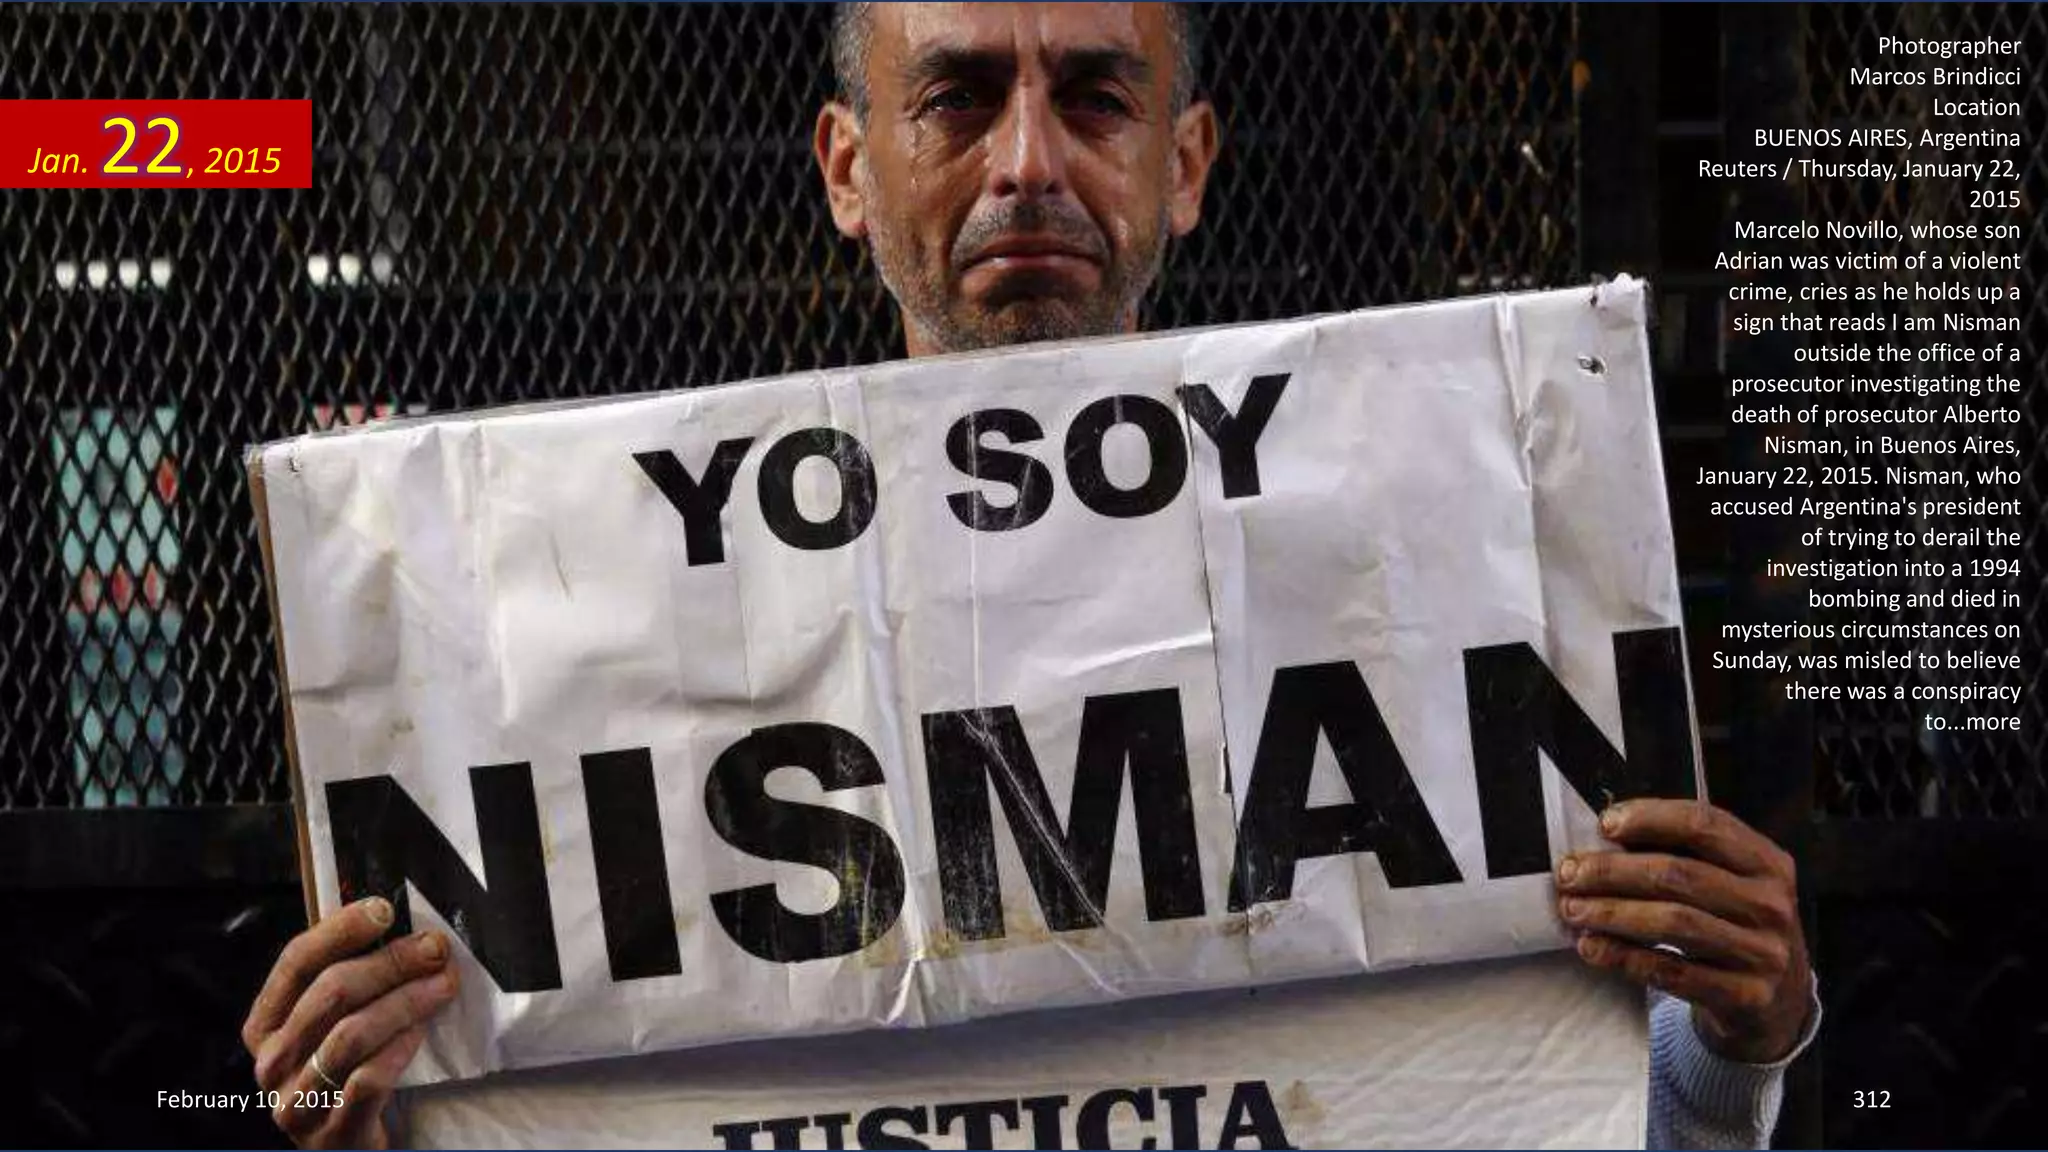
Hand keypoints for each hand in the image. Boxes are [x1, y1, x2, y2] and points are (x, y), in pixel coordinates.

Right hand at [241, 897, 460, 1148]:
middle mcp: (271, 1062)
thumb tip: (396, 921)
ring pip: (351, 1035)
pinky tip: (420, 1033)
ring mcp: (298, 1100)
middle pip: (331, 994)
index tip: (385, 909)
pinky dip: (398, 1050)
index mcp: (266, 1024)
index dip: (340, 930)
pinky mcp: (332, 1132)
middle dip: (390, 963)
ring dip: (405, 1002)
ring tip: (442, 985)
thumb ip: (349, 978)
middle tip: (434, 949)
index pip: (295, 962)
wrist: (346, 1144)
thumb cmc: (344, 1071)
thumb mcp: (332, 1023)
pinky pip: (367, 1080)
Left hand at [1556, 799, 1812, 1064]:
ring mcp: (1762, 952)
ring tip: (1572, 910)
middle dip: (1614, 871)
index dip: (1650, 818)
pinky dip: (1625, 957)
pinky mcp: (1746, 996)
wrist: (1777, 1004)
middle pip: (1680, 875)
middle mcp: (1771, 904)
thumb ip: (1683, 857)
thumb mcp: (1729, 885)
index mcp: (1768, 863)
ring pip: (1674, 922)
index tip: (1604, 823)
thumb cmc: (1735, 927)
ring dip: (1612, 913)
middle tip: (1569, 874)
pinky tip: (1592, 948)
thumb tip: (1603, 840)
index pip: (1705, 825)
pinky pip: (1673, 972)